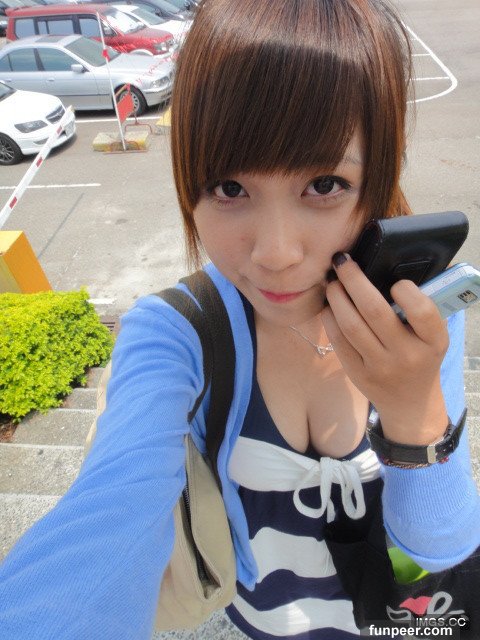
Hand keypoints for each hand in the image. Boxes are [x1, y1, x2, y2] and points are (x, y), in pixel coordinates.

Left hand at [320, 252, 449, 444]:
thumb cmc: (420, 355)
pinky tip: (329, 304)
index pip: (423, 312)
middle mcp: (407, 356)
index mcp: (433, 342)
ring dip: (336, 297)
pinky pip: (338, 340)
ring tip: (332, 281)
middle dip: (354, 280)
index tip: (396, 282)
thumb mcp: (431, 336)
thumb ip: (416, 310)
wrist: (409, 402)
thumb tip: (381, 268)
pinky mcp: (357, 373)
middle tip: (342, 262)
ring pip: (350, 325)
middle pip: (374, 311)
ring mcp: (379, 367)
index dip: (406, 291)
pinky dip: (330, 317)